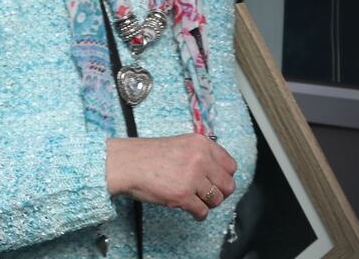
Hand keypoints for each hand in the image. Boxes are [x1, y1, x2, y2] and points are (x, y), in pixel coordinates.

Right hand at [105, 133, 237, 220]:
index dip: (224, 176)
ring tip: (196, 201)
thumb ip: (201, 154)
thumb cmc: (149, 155)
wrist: (127, 163)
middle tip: (207, 194)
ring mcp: (192, 178)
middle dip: (219, 193)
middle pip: (228, 185)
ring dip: (207, 204)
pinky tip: (191, 210)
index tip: (216, 181)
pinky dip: (198, 215)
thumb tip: (218, 173)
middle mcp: (200, 159)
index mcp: (202, 144)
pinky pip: (202, 211)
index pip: (231, 165)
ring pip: (217, 200)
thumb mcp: (181, 144)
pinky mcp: (182, 195)